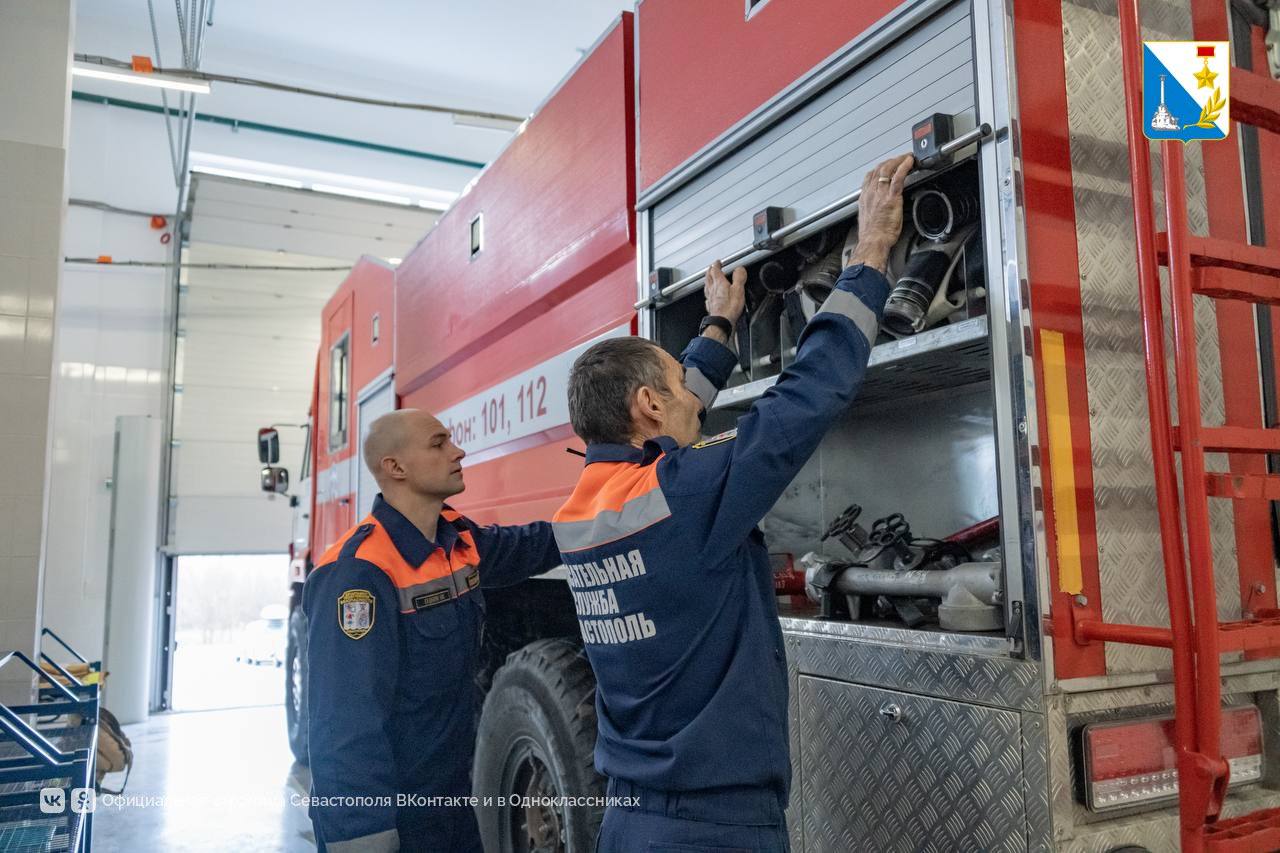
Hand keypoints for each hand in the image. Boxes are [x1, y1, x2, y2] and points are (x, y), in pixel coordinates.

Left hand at [703, 260, 745, 336]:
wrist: (721, 322)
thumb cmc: (729, 309)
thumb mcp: (738, 290)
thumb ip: (739, 278)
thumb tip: (740, 269)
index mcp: (719, 283)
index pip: (715, 270)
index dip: (716, 265)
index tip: (718, 262)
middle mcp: (712, 289)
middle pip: (708, 277)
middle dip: (710, 271)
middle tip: (711, 268)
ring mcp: (710, 298)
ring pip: (706, 286)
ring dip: (707, 280)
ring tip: (708, 278)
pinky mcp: (710, 306)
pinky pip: (707, 297)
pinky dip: (708, 293)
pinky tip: (709, 296)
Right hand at [850, 153, 913, 273]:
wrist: (873, 242)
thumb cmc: (872, 235)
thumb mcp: (868, 219)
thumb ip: (873, 209)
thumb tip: (878, 209)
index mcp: (865, 198)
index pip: (870, 176)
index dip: (879, 168)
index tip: (886, 165)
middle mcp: (871, 193)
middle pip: (879, 169)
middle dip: (890, 161)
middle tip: (900, 158)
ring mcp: (880, 194)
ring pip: (887, 169)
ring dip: (898, 160)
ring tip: (906, 157)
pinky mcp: (891, 198)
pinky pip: (897, 177)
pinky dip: (904, 166)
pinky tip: (909, 162)